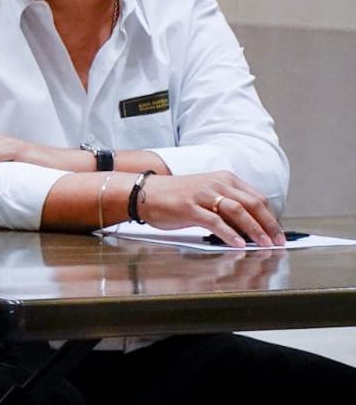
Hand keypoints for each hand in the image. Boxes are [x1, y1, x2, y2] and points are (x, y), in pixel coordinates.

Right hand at [135, 171, 284, 247]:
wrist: (144, 192)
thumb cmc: (176, 196)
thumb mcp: (207, 194)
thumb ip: (227, 205)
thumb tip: (251, 226)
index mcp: (224, 179)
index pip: (257, 197)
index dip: (271, 217)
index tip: (278, 233)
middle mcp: (216, 183)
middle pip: (252, 204)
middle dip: (269, 225)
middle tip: (278, 241)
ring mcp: (203, 195)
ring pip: (238, 211)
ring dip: (255, 230)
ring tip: (264, 245)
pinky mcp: (190, 208)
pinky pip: (216, 221)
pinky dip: (230, 234)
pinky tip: (239, 244)